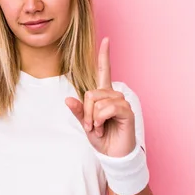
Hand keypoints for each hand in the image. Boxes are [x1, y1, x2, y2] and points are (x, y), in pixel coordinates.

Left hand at [65, 37, 136, 156]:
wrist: (114, 155)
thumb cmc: (102, 139)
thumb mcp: (86, 124)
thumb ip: (78, 111)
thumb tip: (67, 99)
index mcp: (104, 95)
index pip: (105, 71)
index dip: (104, 56)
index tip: (106, 39)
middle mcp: (114, 95)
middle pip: (90, 93)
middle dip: (86, 112)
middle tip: (92, 126)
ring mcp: (121, 102)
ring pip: (97, 102)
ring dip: (94, 119)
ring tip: (100, 129)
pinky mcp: (126, 111)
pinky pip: (107, 108)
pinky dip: (101, 120)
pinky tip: (105, 129)